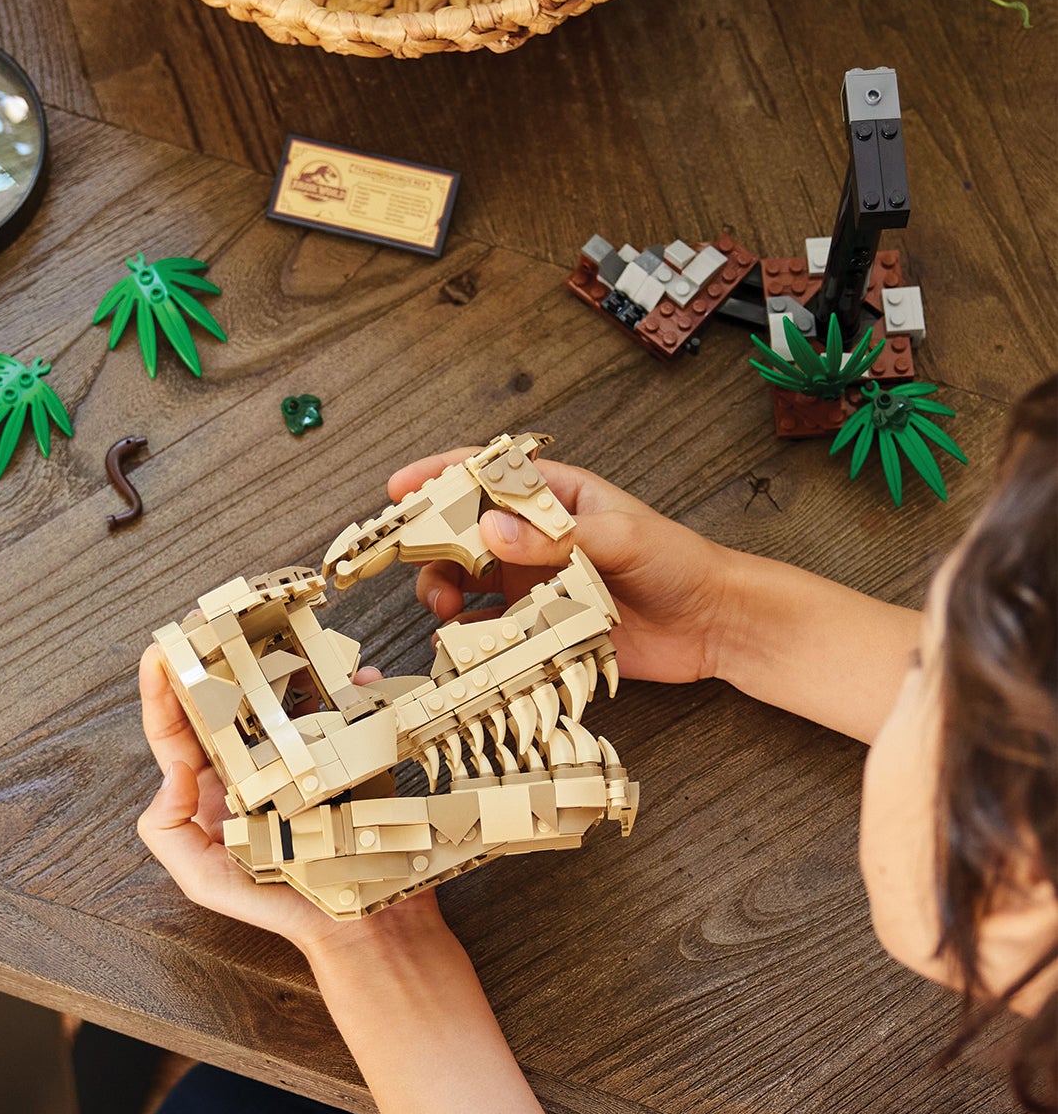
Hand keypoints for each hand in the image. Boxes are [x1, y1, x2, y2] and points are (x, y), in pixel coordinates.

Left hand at [136, 646, 446, 958]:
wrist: (359, 926)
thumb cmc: (279, 903)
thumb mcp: (204, 879)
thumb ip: (170, 830)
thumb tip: (173, 770)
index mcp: (212, 784)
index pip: (176, 727)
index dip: (162, 686)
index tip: (159, 647)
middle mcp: (251, 760)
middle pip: (226, 694)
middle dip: (218, 651)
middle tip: (216, 614)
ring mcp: (299, 752)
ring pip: (284, 691)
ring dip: (282, 655)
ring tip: (278, 625)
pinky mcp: (342, 753)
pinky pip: (345, 709)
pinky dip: (353, 688)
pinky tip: (357, 676)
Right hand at [388, 451, 735, 685]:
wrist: (712, 624)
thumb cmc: (677, 562)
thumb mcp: (620, 538)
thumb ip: (555, 537)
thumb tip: (490, 531)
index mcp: (552, 496)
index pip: (485, 473)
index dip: (438, 475)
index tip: (400, 489)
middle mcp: (534, 537)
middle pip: (462, 531)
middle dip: (430, 544)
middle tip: (413, 564)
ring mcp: (534, 580)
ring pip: (467, 579)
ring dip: (444, 589)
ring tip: (444, 608)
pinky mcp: (541, 623)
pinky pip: (491, 628)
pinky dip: (469, 634)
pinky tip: (459, 640)